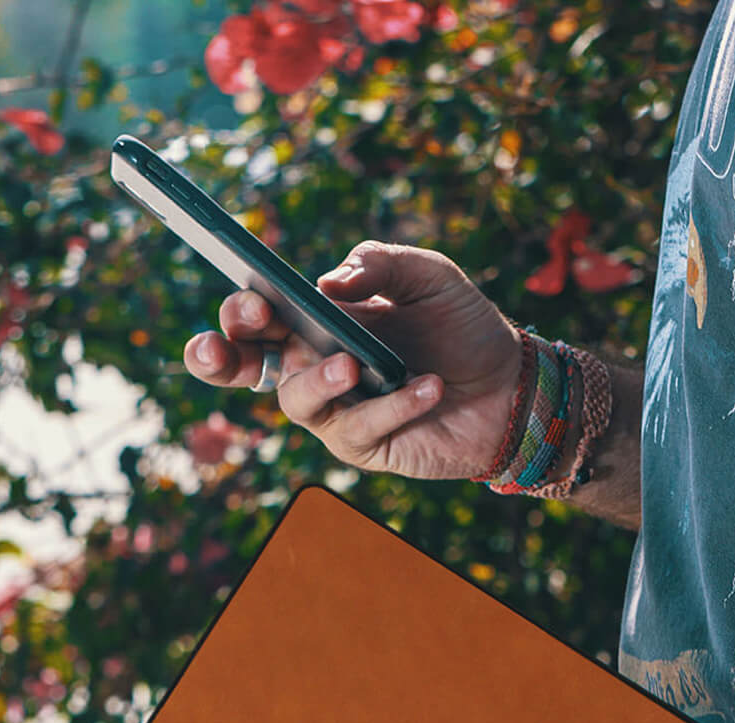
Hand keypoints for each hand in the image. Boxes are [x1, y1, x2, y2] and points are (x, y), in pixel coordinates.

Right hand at [184, 241, 523, 482]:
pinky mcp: (367, 446)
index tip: (253, 302)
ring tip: (352, 363)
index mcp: (316, 321)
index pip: (256, 318)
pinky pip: (359, 428)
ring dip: (318, 379)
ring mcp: (337, 410)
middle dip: (223, 356)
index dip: (240, 313)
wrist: (511, 386)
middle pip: (244, 366)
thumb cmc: (463, 328)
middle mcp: (315, 366)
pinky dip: (391, 406)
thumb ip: (380, 263)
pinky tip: (429, 386)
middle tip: (235, 340)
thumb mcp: (428, 276)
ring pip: (296, 401)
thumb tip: (329, 285)